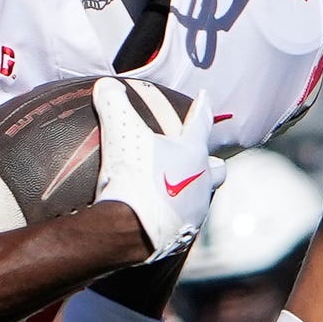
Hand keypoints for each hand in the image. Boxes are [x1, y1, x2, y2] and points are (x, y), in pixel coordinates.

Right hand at [91, 85, 216, 261]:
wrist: (130, 229)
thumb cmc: (132, 176)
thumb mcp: (119, 132)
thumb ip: (114, 104)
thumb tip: (105, 84)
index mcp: (192, 154)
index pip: (201, 122)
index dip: (202, 107)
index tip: (205, 96)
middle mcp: (201, 183)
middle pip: (216, 169)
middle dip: (209, 163)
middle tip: (198, 159)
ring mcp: (194, 213)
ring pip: (202, 199)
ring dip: (193, 192)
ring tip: (176, 191)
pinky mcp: (182, 237)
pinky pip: (183, 224)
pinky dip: (176, 217)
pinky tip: (161, 218)